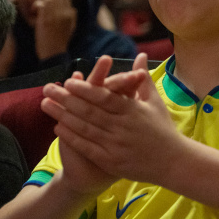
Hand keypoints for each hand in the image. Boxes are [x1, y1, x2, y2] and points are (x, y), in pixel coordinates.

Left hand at [34, 0, 76, 59]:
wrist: (53, 53)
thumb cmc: (60, 42)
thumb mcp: (71, 28)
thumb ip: (72, 16)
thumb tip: (72, 8)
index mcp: (71, 14)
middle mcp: (64, 12)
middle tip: (43, 4)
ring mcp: (55, 15)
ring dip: (41, 1)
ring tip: (38, 9)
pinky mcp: (45, 18)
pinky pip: (40, 3)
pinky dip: (35, 5)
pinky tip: (34, 12)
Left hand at [48, 53, 183, 185]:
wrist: (172, 162)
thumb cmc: (163, 129)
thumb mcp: (154, 102)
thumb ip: (143, 79)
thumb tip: (139, 56)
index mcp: (132, 110)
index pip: (104, 97)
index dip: (85, 89)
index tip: (69, 81)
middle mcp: (122, 127)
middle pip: (89, 111)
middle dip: (66, 99)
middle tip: (47, 89)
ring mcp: (115, 145)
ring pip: (84, 128)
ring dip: (62, 116)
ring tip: (45, 105)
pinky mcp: (111, 161)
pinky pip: (87, 147)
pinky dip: (72, 137)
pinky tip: (58, 128)